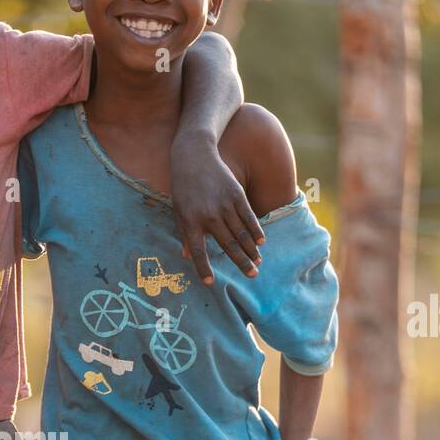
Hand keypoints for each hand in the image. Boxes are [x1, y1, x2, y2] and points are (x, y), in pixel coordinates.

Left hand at [171, 131, 263, 284]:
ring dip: (251, 250)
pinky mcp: (236, 194)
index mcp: (191, 222)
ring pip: (241, 233)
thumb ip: (184, 233)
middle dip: (241, 262)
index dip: (203, 268)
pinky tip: (261, 242)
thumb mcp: (178, 210)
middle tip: (252, 275)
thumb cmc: (183, 187)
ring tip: (258, 262)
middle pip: (228, 245)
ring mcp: (224, 205)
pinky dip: (256, 230)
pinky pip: (249, 217)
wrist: (194, 156)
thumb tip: (186, 257)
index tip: (210, 282)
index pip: (198, 252)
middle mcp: (209, 216)